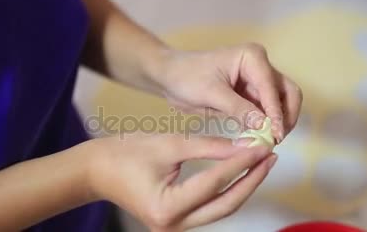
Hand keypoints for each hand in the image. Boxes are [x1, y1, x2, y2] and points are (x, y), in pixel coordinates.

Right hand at [84, 134, 275, 230]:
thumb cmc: (126, 153)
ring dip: (243, 185)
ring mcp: (175, 228)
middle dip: (251, 180)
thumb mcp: (170, 144)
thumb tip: (246, 146)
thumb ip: (210, 147)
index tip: (262, 146)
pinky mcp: (177, 221)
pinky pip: (210, 207)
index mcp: (167, 207)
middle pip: (225, 204)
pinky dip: (227, 189)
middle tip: (270, 157)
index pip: (215, 183)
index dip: (242, 163)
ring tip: (261, 162)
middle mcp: (173, 226)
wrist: (96, 170)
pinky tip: (241, 171)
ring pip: (220, 208)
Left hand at [157, 44, 302, 142]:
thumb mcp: (211, 93)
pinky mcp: (250, 97)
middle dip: (285, 117)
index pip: (273, 88)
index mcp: (253, 58)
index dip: (277, 113)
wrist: (170, 78)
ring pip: (279, 105)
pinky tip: (259, 140)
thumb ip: (239, 109)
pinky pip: (265, 113)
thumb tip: (265, 128)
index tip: (276, 136)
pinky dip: (265, 126)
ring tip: (267, 143)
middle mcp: (260, 67)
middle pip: (287, 93)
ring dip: (277, 124)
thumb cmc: (187, 77)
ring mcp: (257, 82)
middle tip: (276, 140)